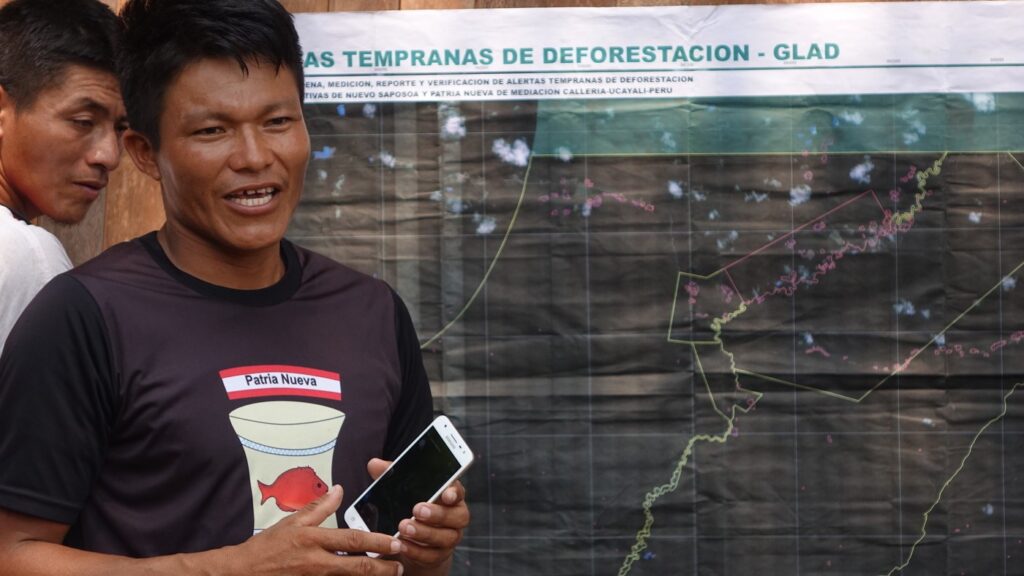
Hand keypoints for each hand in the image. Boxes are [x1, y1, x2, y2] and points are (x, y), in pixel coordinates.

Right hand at [236, 484, 404, 574]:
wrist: (241, 574)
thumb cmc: (266, 549)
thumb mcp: (292, 522)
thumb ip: (319, 507)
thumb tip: (339, 489)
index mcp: (313, 540)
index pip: (352, 540)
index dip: (376, 542)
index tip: (394, 543)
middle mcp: (316, 563)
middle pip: (357, 567)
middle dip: (383, 568)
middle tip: (400, 566)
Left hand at [367, 458, 469, 572]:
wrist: (412, 538)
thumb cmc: (411, 505)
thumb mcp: (402, 490)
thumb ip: (392, 475)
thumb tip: (375, 464)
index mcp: (449, 495)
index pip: (458, 491)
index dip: (454, 492)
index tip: (445, 493)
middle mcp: (455, 516)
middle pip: (457, 515)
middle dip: (437, 513)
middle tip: (416, 510)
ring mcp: (449, 537)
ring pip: (446, 537)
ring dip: (425, 533)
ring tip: (404, 527)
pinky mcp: (439, 555)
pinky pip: (432, 555)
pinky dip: (417, 550)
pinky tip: (403, 545)